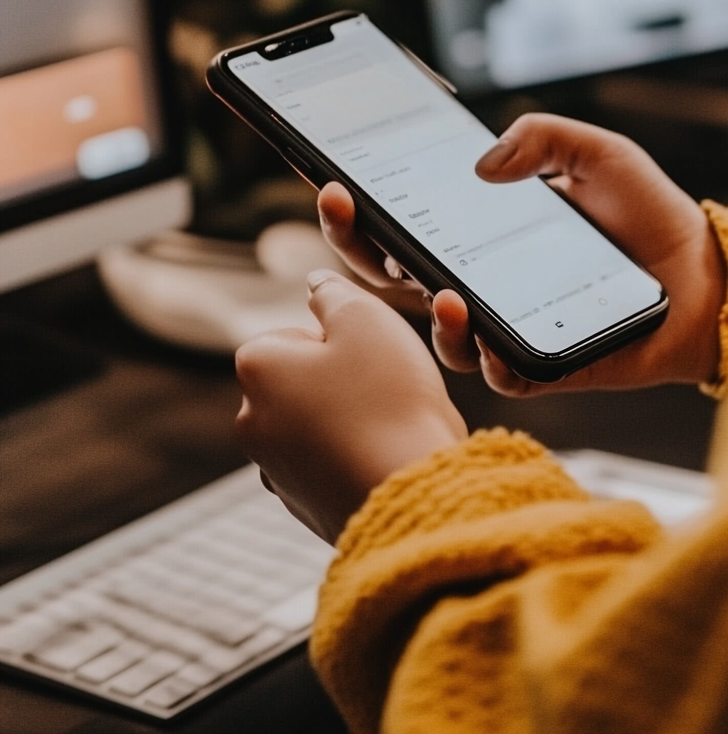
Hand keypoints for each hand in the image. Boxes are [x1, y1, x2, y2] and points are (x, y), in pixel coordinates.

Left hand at [234, 271, 466, 542]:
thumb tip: (315, 285)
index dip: (343, 340)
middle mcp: (251, 420)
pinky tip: (387, 459)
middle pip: (305, 380)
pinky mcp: (305, 505)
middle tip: (388, 389)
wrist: (413, 495)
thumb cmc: (390, 402)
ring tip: (392, 426)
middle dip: (344, 380)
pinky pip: (332, 465)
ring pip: (319, 423)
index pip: (296, 334)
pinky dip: (356, 458)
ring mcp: (275, 468)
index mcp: (257, 367)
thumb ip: (334, 294)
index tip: (373, 357)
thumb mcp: (366, 320)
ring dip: (351, 419)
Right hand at [318, 113, 725, 396]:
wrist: (706, 273)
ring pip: (442, 336)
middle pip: (399, 281)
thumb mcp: (598, 153)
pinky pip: (501, 373)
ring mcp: (511, 327)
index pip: (407, 228)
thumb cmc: (650, 215)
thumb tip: (481, 165)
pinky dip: (486, 356)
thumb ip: (543, 137)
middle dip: (358, 249)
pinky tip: (486, 333)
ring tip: (442, 290)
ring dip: (427, 315)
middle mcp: (487, 284)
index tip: (334, 181)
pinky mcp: (546, 365)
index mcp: (485, 237)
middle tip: (345, 212)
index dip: (362, 211)